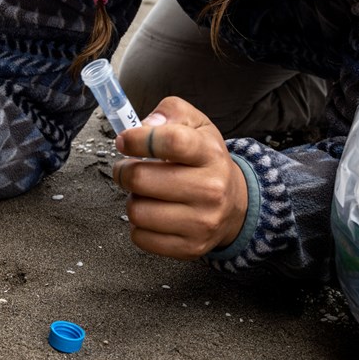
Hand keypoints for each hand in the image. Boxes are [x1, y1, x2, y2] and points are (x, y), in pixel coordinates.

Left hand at [112, 96, 248, 259]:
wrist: (234, 203)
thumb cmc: (205, 161)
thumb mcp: (196, 125)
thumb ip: (170, 112)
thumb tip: (145, 125)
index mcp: (210, 153)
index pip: (170, 141)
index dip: (137, 139)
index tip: (124, 140)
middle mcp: (211, 189)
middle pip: (142, 179)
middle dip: (124, 171)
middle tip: (128, 168)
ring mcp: (202, 222)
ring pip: (137, 211)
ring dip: (133, 199)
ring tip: (145, 193)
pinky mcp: (191, 247)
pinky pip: (141, 238)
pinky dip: (139, 225)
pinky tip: (153, 213)